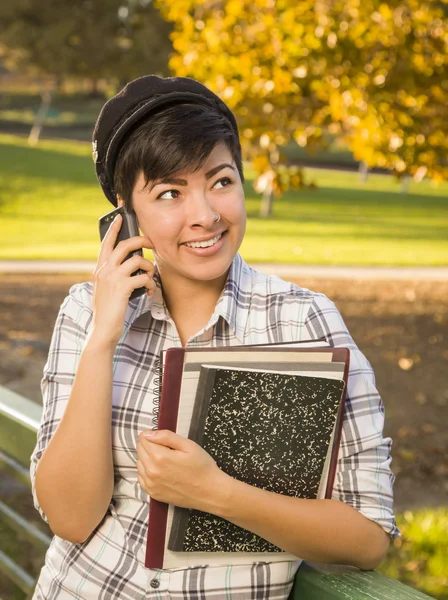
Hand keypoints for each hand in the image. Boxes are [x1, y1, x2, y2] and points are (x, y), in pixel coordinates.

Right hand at [91, 213, 155, 345]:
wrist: (102, 330)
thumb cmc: (109, 311)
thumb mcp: (107, 289)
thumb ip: (115, 275)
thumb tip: (133, 264)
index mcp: (100, 270)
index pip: (105, 243)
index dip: (113, 229)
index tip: (119, 217)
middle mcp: (104, 270)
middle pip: (124, 245)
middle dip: (141, 240)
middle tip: (152, 243)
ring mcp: (112, 278)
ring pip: (137, 260)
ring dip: (149, 266)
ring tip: (150, 275)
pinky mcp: (122, 287)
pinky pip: (143, 276)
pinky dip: (151, 283)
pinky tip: (150, 290)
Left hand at [136, 430, 229, 513]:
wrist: (210, 492)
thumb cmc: (202, 467)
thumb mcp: (188, 445)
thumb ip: (166, 436)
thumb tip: (148, 434)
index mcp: (160, 457)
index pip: (143, 438)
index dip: (152, 434)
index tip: (163, 438)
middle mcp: (152, 471)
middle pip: (139, 450)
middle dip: (150, 445)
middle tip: (167, 449)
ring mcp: (151, 484)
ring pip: (139, 463)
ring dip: (148, 458)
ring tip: (165, 460)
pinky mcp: (153, 494)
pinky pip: (141, 478)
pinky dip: (147, 472)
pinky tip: (161, 472)